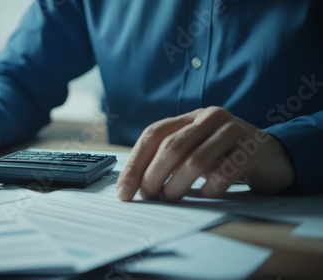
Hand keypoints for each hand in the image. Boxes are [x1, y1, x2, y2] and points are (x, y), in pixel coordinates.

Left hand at [116, 107, 294, 201]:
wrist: (271, 155)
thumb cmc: (224, 156)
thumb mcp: (194, 150)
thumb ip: (168, 159)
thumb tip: (133, 186)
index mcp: (189, 117)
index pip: (153, 135)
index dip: (135, 164)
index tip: (124, 191)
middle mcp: (208, 118)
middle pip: (171, 147)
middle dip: (152, 176)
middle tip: (147, 196)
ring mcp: (232, 130)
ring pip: (195, 160)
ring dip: (177, 186)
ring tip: (171, 198)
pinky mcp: (251, 148)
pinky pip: (223, 172)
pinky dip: (210, 188)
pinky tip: (207, 193)